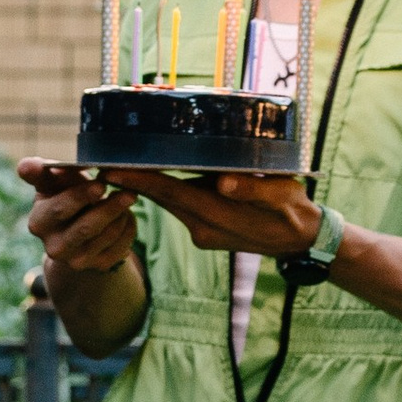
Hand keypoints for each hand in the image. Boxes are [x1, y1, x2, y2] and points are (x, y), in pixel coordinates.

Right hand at [19, 162, 141, 281]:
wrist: (76, 227)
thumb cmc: (63, 194)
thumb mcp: (51, 181)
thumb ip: (40, 171)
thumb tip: (24, 167)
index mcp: (38, 224)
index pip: (59, 210)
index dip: (81, 196)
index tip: (101, 184)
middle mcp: (54, 248)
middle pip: (86, 228)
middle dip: (108, 208)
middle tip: (128, 192)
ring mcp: (77, 261)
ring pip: (107, 236)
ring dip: (121, 214)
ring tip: (127, 197)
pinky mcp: (99, 266)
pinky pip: (121, 246)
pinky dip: (128, 227)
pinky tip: (126, 214)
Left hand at [96, 167, 328, 260]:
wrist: (301, 240)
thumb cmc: (292, 210)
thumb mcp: (280, 193)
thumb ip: (253, 187)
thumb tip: (225, 182)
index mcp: (217, 214)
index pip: (169, 193)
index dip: (139, 180)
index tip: (111, 169)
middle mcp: (202, 227)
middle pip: (161, 198)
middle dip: (132, 181)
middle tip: (101, 160)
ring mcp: (202, 232)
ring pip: (169, 204)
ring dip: (146, 187)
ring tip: (119, 164)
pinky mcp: (205, 232)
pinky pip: (180, 209)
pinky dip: (166, 194)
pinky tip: (155, 176)